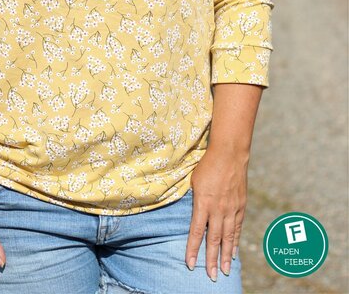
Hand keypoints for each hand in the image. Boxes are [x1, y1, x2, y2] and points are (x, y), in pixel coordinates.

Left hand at [185, 147, 247, 281]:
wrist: (229, 153)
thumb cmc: (207, 165)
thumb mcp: (194, 181)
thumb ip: (194, 200)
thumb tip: (191, 214)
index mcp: (203, 203)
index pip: (196, 231)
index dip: (193, 249)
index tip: (190, 264)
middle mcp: (218, 209)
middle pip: (214, 239)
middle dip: (211, 260)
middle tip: (212, 277)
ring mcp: (231, 208)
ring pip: (228, 237)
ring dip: (225, 256)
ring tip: (225, 271)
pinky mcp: (240, 205)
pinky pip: (237, 227)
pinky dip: (235, 241)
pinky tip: (233, 252)